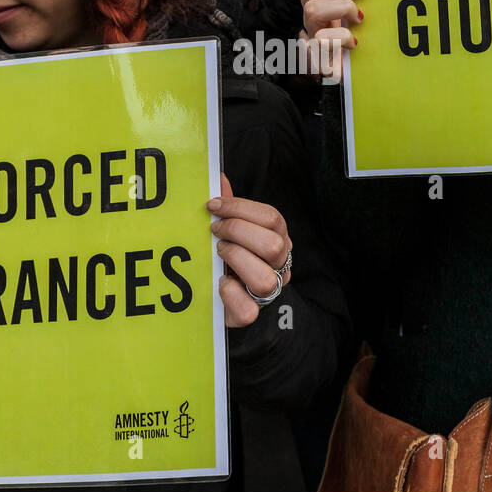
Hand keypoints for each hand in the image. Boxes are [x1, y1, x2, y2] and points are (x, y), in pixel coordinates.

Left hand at [206, 174, 291, 327]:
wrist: (225, 299)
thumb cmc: (230, 257)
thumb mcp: (231, 230)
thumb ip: (229, 208)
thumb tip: (218, 177)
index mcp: (279, 238)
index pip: (271, 217)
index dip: (239, 208)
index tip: (212, 205)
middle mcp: (280, 265)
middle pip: (273, 245)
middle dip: (238, 232)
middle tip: (214, 230)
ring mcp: (269, 291)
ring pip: (265, 278)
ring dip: (236, 260)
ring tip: (218, 253)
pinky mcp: (251, 314)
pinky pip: (248, 309)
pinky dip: (230, 293)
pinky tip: (219, 281)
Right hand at [299, 0, 362, 81]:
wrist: (350, 70)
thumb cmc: (356, 32)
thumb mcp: (356, 6)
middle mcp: (311, 10)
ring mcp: (313, 31)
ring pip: (312, 9)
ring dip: (342, 8)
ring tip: (359, 17)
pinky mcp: (319, 54)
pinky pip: (323, 41)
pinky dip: (342, 38)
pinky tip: (354, 41)